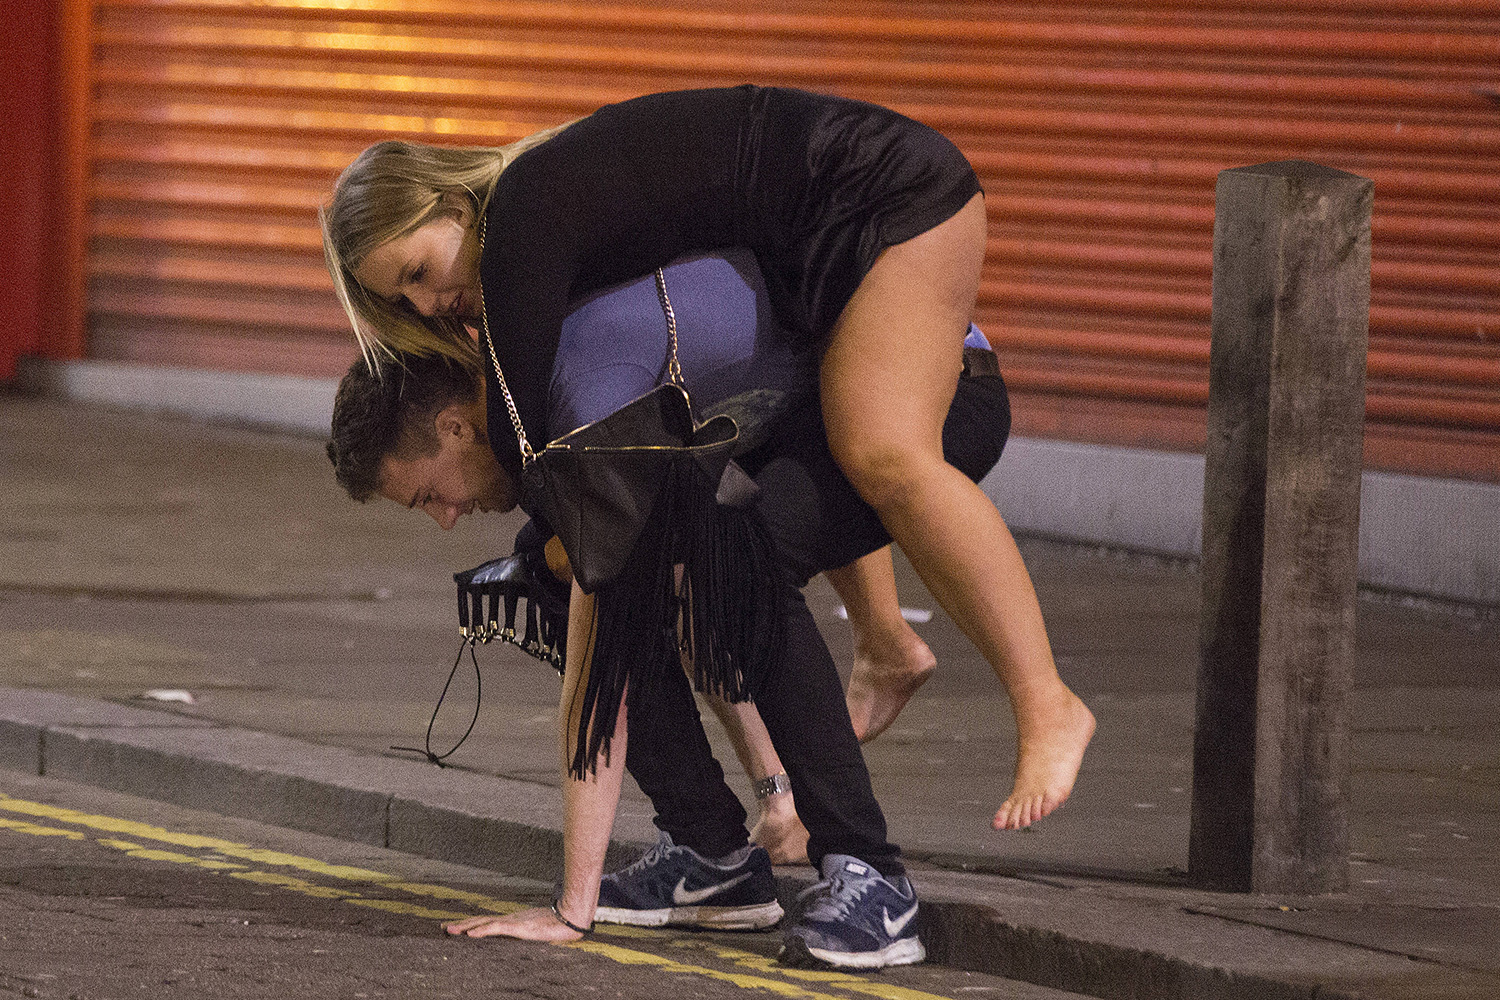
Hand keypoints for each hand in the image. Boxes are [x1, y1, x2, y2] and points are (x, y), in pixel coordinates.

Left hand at [444, 906, 584, 941]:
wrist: (571, 917)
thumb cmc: (559, 925)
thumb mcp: (539, 932)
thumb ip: (528, 934)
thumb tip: (523, 938)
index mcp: (513, 920)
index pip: (487, 921)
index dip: (471, 923)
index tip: (456, 927)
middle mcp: (510, 918)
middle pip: (480, 920)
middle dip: (461, 924)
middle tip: (443, 927)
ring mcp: (513, 922)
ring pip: (484, 923)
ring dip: (465, 927)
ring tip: (449, 930)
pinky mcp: (518, 928)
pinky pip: (497, 929)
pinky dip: (482, 931)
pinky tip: (471, 935)